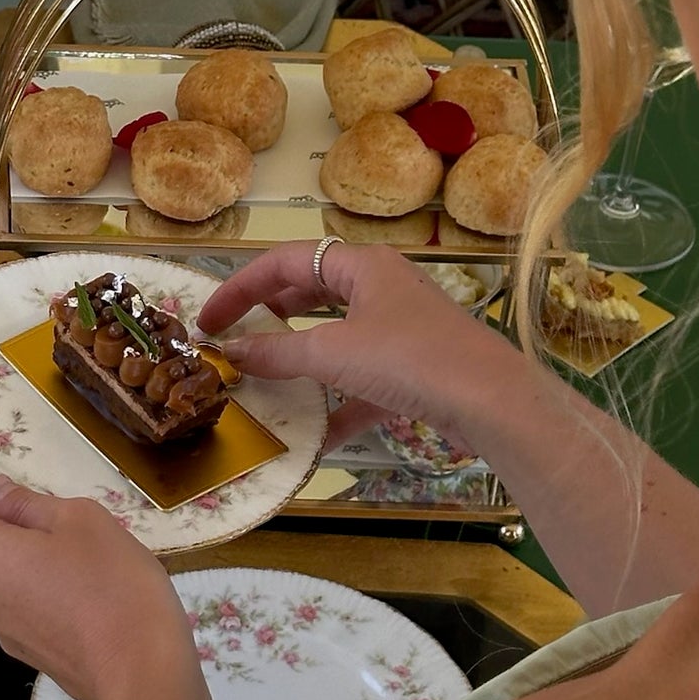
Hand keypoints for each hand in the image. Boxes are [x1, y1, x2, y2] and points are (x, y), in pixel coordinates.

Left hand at [0, 448, 209, 699]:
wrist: (145, 676)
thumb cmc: (113, 585)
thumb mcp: (81, 522)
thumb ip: (28, 505)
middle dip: (7, 527)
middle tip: (60, 516)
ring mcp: (3, 632)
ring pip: (7, 577)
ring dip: (32, 560)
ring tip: (92, 559)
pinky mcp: (30, 655)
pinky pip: (27, 607)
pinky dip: (45, 591)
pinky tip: (92, 594)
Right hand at [198, 241, 516, 449]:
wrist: (491, 402)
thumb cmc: (410, 359)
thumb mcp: (334, 354)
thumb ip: (277, 354)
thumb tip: (230, 352)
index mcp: (361, 266)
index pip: (285, 261)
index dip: (239, 288)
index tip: (207, 321)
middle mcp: (381, 288)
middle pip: (311, 292)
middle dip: (269, 316)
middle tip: (232, 341)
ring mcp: (400, 329)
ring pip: (336, 337)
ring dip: (300, 360)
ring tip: (263, 379)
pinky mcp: (414, 370)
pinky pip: (362, 382)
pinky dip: (336, 404)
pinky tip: (313, 437)